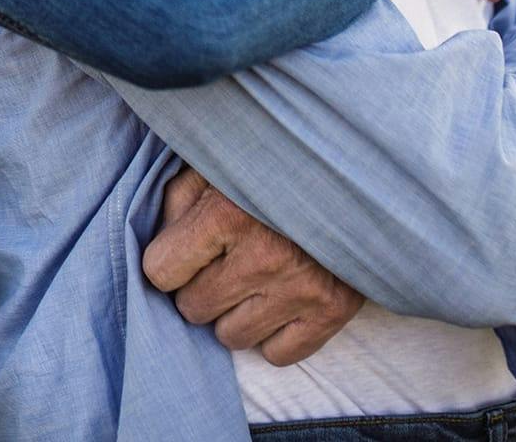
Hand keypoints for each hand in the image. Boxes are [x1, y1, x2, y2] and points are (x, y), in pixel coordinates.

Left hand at [142, 167, 362, 365]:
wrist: (356, 169)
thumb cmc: (274, 161)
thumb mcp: (217, 161)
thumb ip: (180, 199)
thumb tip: (159, 242)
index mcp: (226, 213)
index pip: (161, 271)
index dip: (168, 259)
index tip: (182, 247)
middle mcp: (263, 257)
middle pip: (193, 308)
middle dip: (199, 285)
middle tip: (221, 259)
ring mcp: (300, 289)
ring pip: (231, 337)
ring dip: (233, 311)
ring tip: (251, 276)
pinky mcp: (332, 311)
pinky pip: (278, 355)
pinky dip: (273, 333)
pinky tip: (278, 297)